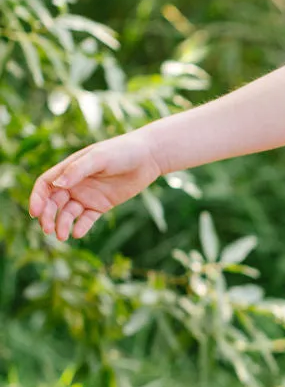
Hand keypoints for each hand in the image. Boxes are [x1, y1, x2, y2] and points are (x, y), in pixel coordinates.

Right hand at [27, 130, 162, 242]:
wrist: (148, 157)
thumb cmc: (122, 151)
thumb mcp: (99, 157)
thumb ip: (78, 170)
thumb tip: (58, 184)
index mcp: (69, 169)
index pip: (45, 185)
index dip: (37, 198)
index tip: (35, 212)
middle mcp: (75, 183)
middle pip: (53, 202)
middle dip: (48, 216)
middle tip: (48, 230)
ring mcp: (87, 195)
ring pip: (68, 213)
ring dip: (62, 224)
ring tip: (63, 236)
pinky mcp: (101, 205)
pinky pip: (87, 219)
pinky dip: (81, 227)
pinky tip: (78, 233)